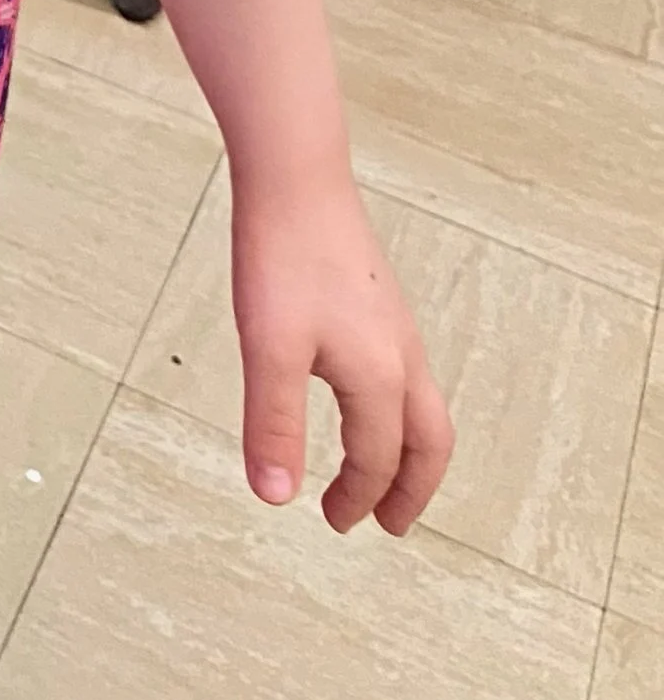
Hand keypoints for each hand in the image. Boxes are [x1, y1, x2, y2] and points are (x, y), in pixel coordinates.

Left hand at [231, 173, 451, 535]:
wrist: (296, 176)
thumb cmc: (283, 257)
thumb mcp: (269, 350)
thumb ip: (274, 426)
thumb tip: (276, 499)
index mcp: (380, 376)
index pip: (377, 459)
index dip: (357, 498)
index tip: (332, 522)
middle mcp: (401, 354)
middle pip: (429, 442)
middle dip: (413, 489)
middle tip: (390, 524)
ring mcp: (395, 324)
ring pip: (422, 406)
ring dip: (407, 450)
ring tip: (380, 471)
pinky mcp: (378, 300)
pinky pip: (407, 375)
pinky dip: (397, 411)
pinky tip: (362, 398)